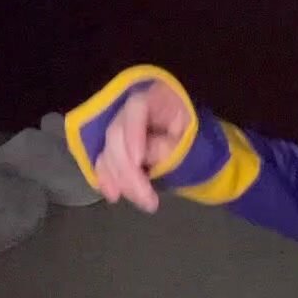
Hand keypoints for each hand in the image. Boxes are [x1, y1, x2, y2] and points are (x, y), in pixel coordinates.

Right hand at [95, 81, 194, 213]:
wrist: (194, 143)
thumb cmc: (195, 137)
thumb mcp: (189, 138)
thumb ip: (167, 145)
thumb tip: (144, 157)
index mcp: (155, 96)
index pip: (136, 108)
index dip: (133, 133)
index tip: (138, 161)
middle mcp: (131, 108)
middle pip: (117, 133)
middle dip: (128, 169)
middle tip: (145, 196)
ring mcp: (119, 128)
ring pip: (108, 151)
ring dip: (119, 179)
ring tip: (141, 200)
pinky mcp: (113, 147)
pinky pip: (103, 162)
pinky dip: (107, 179)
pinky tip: (114, 195)